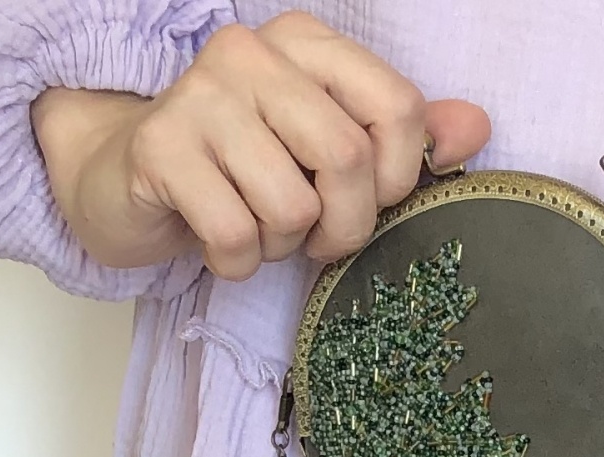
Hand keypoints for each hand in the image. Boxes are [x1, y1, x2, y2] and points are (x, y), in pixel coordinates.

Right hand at [30, 12, 489, 279]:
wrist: (128, 179)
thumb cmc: (242, 169)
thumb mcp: (325, 148)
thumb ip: (398, 136)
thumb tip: (475, 127)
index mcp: (306, 45)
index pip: (398, 106)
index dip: (398, 178)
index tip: (371, 203)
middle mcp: (253, 55)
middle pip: (349, 159)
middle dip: (345, 226)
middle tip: (318, 239)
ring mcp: (200, 96)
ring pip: (292, 205)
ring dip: (283, 244)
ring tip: (258, 229)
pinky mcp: (160, 150)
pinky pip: (237, 235)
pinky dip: (238, 263)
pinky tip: (222, 246)